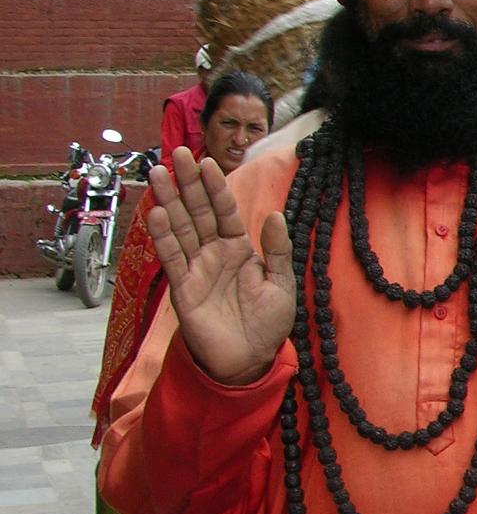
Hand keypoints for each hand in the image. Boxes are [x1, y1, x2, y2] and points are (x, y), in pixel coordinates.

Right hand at [145, 148, 294, 385]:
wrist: (249, 360)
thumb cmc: (267, 323)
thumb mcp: (281, 284)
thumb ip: (277, 250)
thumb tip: (275, 215)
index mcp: (239, 250)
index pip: (225, 212)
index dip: (216, 188)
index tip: (208, 163)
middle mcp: (214, 254)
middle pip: (198, 212)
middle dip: (188, 184)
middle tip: (177, 153)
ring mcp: (196, 268)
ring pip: (180, 228)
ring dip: (169, 201)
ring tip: (158, 173)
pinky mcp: (182, 287)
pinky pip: (171, 257)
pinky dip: (163, 236)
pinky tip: (156, 213)